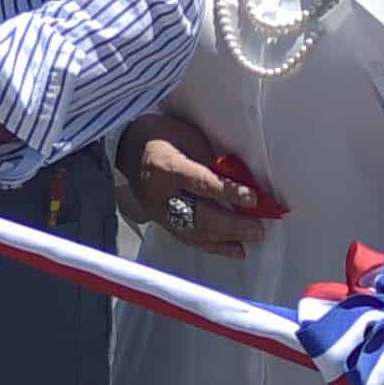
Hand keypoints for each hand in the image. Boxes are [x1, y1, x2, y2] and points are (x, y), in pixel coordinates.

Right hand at [120, 111, 275, 253]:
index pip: (202, 184)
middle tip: (258, 228)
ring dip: (227, 238)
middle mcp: (160, 195)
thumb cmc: (160, 135)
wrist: (125, 147)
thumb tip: (240, 182)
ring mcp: (158, 212)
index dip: (229, 193)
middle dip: (232, 225)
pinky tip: (235, 249)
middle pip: (199, 216)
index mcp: (166, 167)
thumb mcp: (187, 137)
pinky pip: (189, 238)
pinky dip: (214, 246)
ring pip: (195, 233)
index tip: (253, 199)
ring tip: (252, 237)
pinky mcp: (160, 222)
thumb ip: (210, 161)